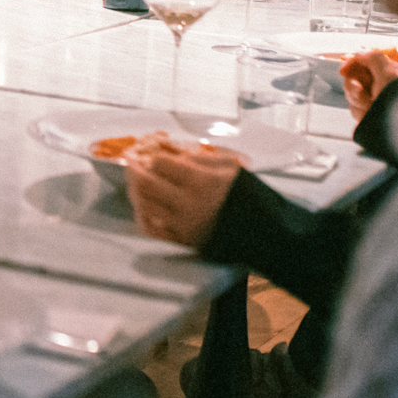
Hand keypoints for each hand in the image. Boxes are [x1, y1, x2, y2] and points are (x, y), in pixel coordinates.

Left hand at [125, 146, 242, 248]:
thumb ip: (201, 159)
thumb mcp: (231, 169)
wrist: (266, 234)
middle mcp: (187, 204)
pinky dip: (143, 215)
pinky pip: (151, 229)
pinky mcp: (183, 242)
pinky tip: (144, 207)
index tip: (155, 157)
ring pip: (144, 205)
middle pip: (145, 184)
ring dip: (136, 191)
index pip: (160, 165)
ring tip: (137, 183)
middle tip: (131, 164)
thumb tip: (174, 155)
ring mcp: (182, 226)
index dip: (155, 158)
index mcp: (201, 183)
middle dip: (135, 171)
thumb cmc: (250, 197)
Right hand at [339, 48, 397, 119]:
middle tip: (359, 89)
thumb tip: (358, 53)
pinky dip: (359, 110)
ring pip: (351, 93)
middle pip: (353, 77)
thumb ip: (372, 57)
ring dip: (356, 98)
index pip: (364, 61)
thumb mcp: (388, 72)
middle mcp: (381, 84)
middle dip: (353, 84)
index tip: (344, 69)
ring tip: (368, 104)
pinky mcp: (368, 112)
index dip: (352, 64)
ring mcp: (373, 99)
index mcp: (389, 72)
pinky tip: (368, 112)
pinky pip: (353, 107)